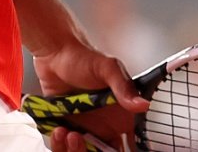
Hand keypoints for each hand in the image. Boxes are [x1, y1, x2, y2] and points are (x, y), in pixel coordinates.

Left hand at [35, 41, 149, 151]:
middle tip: (83, 139)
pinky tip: (59, 130)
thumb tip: (143, 105)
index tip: (115, 148)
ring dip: (75, 150)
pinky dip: (59, 145)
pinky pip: (64, 148)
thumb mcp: (108, 69)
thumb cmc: (84, 58)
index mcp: (122, 116)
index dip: (126, 150)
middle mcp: (105, 126)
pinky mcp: (66, 130)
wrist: (54, 55)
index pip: (132, 143)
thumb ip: (124, 88)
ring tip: (69, 133)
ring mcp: (85, 130)